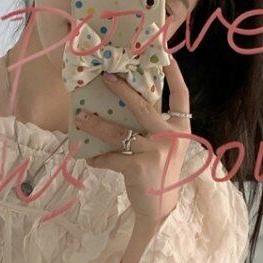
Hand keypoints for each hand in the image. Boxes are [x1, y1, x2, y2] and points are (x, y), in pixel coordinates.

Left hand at [81, 49, 190, 227]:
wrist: (160, 209)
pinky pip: (112, 156)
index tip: (166, 53)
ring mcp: (157, 152)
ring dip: (97, 125)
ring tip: (81, 119)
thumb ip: (152, 127)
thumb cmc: (158, 173)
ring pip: (120, 132)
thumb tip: (124, 104)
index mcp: (180, 129)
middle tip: (105, 78)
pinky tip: (90, 159)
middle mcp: (171, 137)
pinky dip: (99, 158)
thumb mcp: (163, 147)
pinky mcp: (140, 167)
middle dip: (122, 90)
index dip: (174, 74)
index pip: (181, 95)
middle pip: (143, 106)